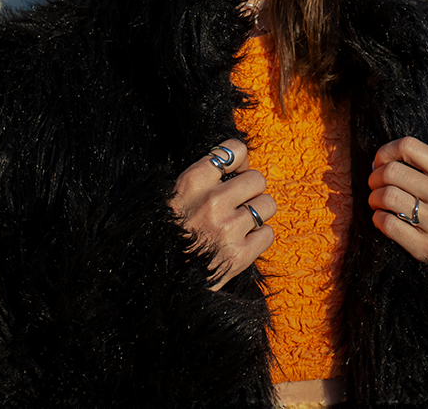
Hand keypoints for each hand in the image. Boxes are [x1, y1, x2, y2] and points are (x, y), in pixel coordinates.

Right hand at [170, 138, 275, 290]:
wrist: (159, 277)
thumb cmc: (169, 231)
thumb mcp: (177, 194)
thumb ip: (205, 176)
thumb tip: (242, 160)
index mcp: (192, 183)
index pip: (234, 149)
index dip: (239, 160)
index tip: (234, 172)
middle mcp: (212, 203)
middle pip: (257, 179)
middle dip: (250, 190)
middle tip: (237, 202)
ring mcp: (227, 230)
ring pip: (267, 205)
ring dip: (256, 213)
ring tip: (239, 223)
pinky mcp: (238, 256)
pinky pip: (268, 234)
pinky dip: (257, 238)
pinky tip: (241, 241)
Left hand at [368, 136, 427, 274]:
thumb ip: (419, 167)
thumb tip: (378, 163)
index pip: (409, 146)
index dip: (385, 152)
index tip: (380, 163)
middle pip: (392, 171)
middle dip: (375, 178)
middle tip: (375, 187)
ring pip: (387, 196)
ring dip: (374, 199)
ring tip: (378, 204)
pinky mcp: (427, 247)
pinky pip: (387, 223)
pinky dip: (378, 219)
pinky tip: (384, 220)